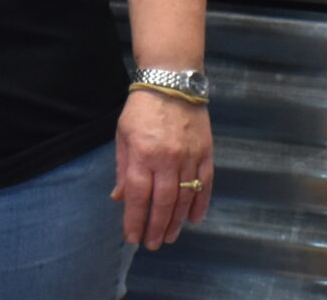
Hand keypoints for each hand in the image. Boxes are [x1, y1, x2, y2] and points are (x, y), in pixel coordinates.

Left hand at [113, 87, 211, 249]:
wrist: (171, 81)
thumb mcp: (123, 135)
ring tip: (169, 237)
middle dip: (156, 227)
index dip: (135, 219)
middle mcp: (167, 158)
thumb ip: (123, 168)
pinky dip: (201, 204)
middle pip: (163, 203)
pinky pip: (205, 185)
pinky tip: (195, 220)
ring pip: (185, 198)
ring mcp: (189, 157)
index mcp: (143, 153)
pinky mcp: (206, 153)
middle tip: (152, 244)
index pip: (139, 196)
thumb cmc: (142, 108)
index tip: (132, 237)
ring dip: (177, 222)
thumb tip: (120, 198)